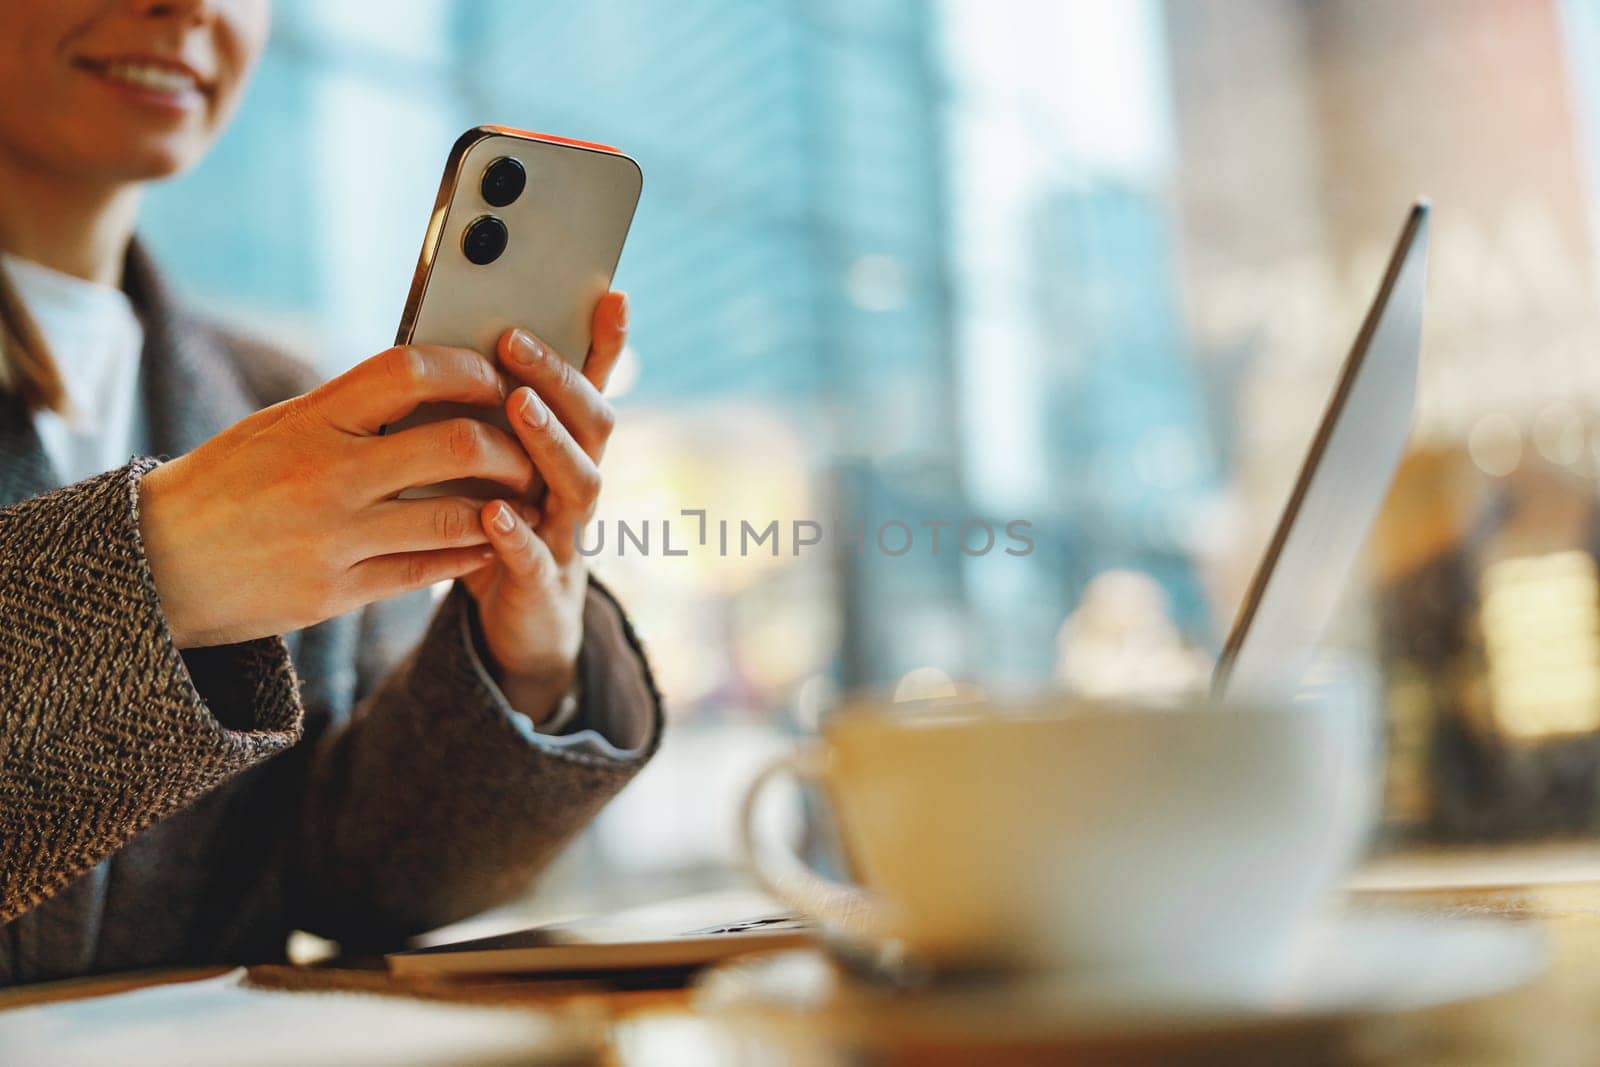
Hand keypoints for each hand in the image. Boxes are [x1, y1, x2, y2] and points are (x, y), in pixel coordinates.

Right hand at [140, 345, 538, 647]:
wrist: (155, 565)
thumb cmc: (225, 484)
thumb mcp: (277, 428)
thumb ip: (349, 410)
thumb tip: (431, 384)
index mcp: (311, 420)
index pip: (411, 372)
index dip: (469, 371)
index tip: (498, 379)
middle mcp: (326, 475)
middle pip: (455, 446)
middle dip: (510, 449)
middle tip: (529, 453)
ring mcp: (334, 539)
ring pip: (455, 518)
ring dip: (504, 509)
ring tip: (522, 501)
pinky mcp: (336, 593)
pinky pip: (428, 570)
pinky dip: (468, 553)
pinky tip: (488, 541)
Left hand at [461, 292, 628, 721]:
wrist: (519, 624)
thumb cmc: (495, 529)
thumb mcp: (488, 466)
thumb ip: (477, 417)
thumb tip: (440, 345)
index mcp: (565, 452)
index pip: (591, 389)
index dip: (606, 345)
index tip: (610, 294)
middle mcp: (576, 487)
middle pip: (592, 427)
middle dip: (559, 380)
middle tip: (518, 339)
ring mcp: (565, 536)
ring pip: (578, 484)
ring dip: (549, 442)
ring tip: (518, 407)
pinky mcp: (541, 586)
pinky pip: (536, 558)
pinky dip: (517, 535)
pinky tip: (495, 514)